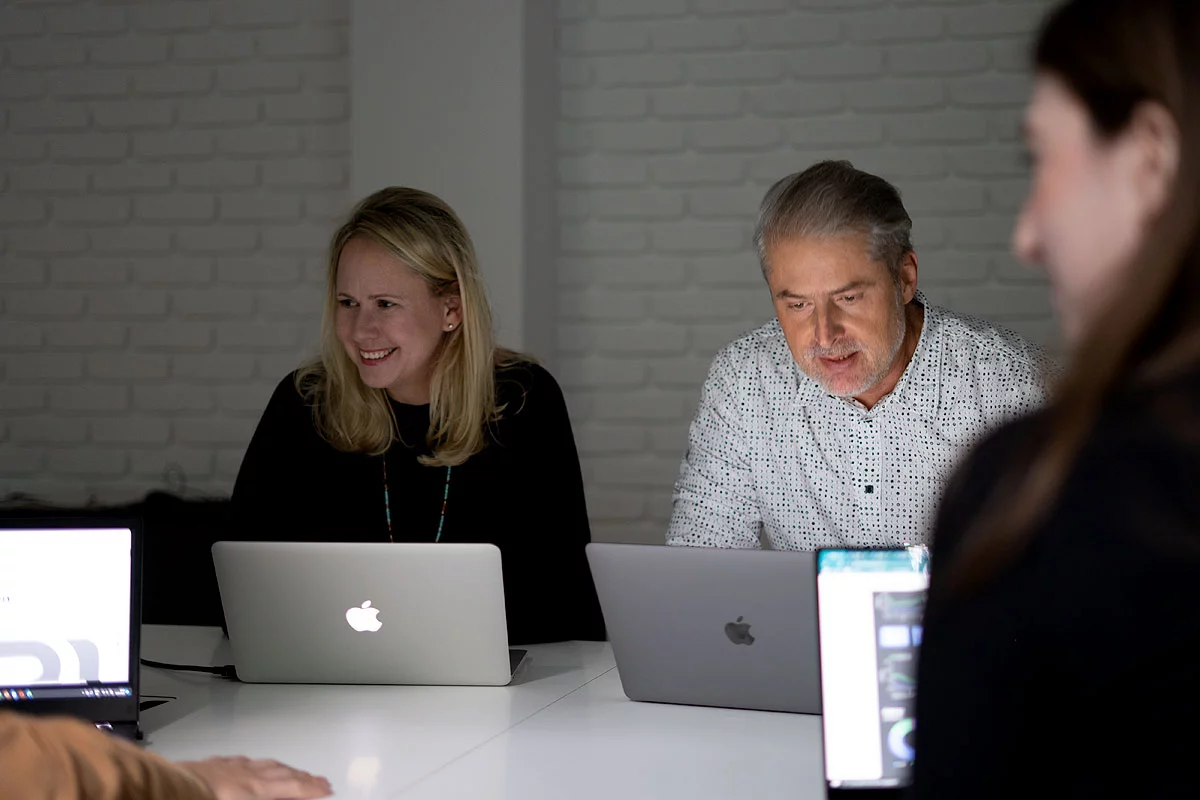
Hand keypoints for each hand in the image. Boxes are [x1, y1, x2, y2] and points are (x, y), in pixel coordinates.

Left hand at [178, 756, 331, 799]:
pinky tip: (251, 764)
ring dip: (283, 769)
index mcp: (256, 790)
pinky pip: (239, 762)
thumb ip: (269, 797)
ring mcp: (229, 768)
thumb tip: (285, 792)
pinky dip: (253, 764)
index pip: (293, 788)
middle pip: (283, 774)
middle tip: (318, 780)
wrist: (166, 791)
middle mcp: (247, 775)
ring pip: (264, 765)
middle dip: (303, 777)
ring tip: (292, 771)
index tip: (326, 788)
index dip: (312, 789)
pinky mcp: (211, 766)